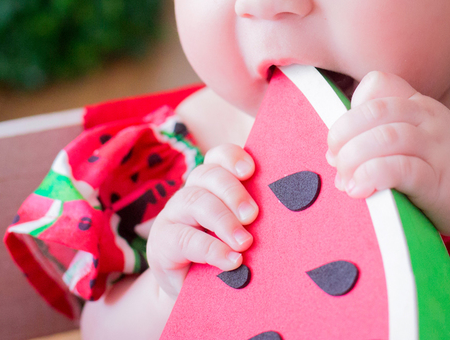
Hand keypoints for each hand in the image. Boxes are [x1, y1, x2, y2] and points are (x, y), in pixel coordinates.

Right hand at [144, 143, 258, 298]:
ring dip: (223, 221)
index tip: (250, 170)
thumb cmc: (224, 253)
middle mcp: (190, 193)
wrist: (192, 291)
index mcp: (211, 184)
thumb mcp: (240, 231)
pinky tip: (231, 260)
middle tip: (253, 215)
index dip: (232, 157)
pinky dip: (211, 249)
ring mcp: (173, 215)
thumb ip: (253, 218)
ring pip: (195, 202)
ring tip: (244, 242)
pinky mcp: (162, 242)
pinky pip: (185, 238)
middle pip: (207, 176)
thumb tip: (287, 217)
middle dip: (233, 192)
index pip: (218, 157)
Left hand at [325, 70, 449, 236]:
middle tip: (336, 162)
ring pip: (386, 138)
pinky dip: (374, 175)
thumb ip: (377, 131)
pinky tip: (360, 189)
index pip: (377, 86)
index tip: (340, 141)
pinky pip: (402, 169)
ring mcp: (435, 148)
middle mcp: (427, 119)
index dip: (350, 112)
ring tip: (345, 181)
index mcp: (417, 104)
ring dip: (355, 158)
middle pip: (375, 113)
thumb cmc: (437, 160)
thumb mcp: (414, 131)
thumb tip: (335, 153)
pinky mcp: (437, 181)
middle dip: (344, 136)